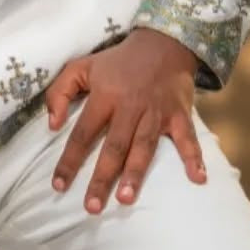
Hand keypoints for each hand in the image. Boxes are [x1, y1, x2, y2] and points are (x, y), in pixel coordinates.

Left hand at [44, 28, 205, 211]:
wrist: (162, 42)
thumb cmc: (117, 61)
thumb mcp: (81, 66)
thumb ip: (59, 92)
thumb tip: (52, 125)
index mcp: (104, 95)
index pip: (83, 132)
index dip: (70, 160)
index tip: (58, 185)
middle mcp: (129, 106)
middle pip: (113, 146)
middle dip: (102, 177)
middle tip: (92, 207)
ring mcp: (156, 112)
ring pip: (144, 147)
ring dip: (136, 173)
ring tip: (126, 199)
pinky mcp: (179, 114)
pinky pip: (187, 138)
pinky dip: (194, 157)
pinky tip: (197, 179)